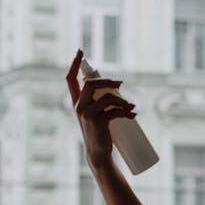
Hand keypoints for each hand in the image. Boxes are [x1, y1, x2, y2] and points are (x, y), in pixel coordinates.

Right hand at [66, 49, 135, 169]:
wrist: (98, 153)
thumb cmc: (99, 133)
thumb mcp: (95, 114)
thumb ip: (100, 101)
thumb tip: (118, 87)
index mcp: (76, 103)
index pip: (70, 79)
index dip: (74, 64)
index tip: (80, 51)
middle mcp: (78, 107)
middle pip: (90, 84)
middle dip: (107, 81)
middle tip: (120, 85)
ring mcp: (86, 115)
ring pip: (106, 97)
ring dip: (122, 100)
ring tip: (132, 106)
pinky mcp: (97, 122)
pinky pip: (114, 111)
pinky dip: (127, 112)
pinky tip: (134, 115)